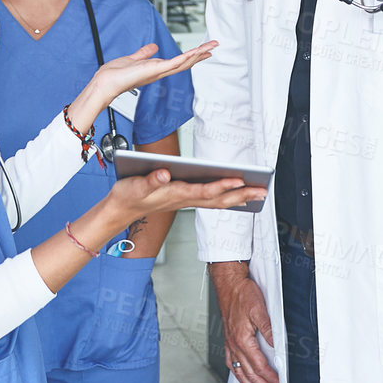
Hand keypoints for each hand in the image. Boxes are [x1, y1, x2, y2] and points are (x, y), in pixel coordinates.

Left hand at [84, 40, 216, 114]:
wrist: (105, 83)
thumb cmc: (115, 75)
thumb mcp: (133, 59)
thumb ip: (144, 53)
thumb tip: (153, 46)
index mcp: (155, 69)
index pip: (178, 62)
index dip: (191, 56)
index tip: (203, 50)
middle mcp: (159, 72)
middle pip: (185, 62)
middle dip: (200, 55)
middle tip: (214, 46)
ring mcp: (159, 72)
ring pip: (184, 62)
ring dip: (198, 54)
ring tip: (212, 46)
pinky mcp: (155, 70)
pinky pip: (175, 63)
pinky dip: (187, 57)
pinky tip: (197, 52)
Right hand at [109, 168, 265, 225]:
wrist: (121, 210)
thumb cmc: (129, 196)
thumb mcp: (135, 186)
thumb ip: (151, 180)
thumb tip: (164, 172)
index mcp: (175, 194)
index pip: (203, 191)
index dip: (222, 186)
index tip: (239, 181)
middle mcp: (183, 199)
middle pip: (217, 199)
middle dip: (240, 195)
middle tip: (261, 191)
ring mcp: (185, 200)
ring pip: (216, 201)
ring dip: (238, 198)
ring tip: (256, 194)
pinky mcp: (184, 199)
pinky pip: (210, 201)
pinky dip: (225, 199)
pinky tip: (235, 197)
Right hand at [211, 263, 280, 382]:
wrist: (228, 283)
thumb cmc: (242, 293)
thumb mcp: (259, 309)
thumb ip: (269, 328)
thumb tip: (278, 346)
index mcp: (242, 339)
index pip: (260, 366)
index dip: (271, 379)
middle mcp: (234, 345)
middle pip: (250, 374)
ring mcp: (230, 343)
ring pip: (240, 372)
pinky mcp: (228, 340)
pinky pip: (232, 363)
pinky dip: (238, 375)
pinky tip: (242, 379)